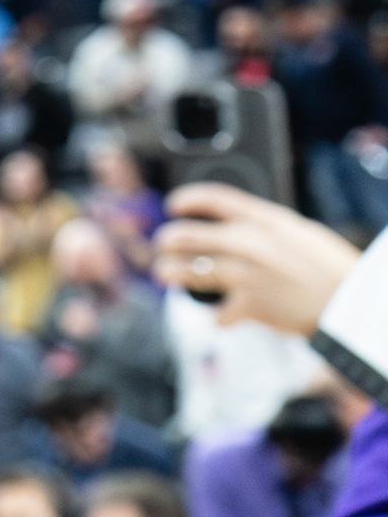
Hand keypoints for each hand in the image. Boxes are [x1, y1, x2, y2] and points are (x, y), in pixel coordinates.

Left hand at [156, 183, 365, 336]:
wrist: (353, 302)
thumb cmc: (331, 266)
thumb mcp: (299, 232)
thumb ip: (265, 226)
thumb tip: (237, 224)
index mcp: (265, 220)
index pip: (213, 198)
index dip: (187, 199)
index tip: (174, 205)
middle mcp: (250, 243)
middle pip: (188, 235)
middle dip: (168, 240)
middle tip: (163, 244)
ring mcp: (246, 274)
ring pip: (189, 271)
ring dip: (172, 273)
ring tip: (166, 273)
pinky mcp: (250, 305)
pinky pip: (219, 312)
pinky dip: (218, 317)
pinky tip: (218, 318)